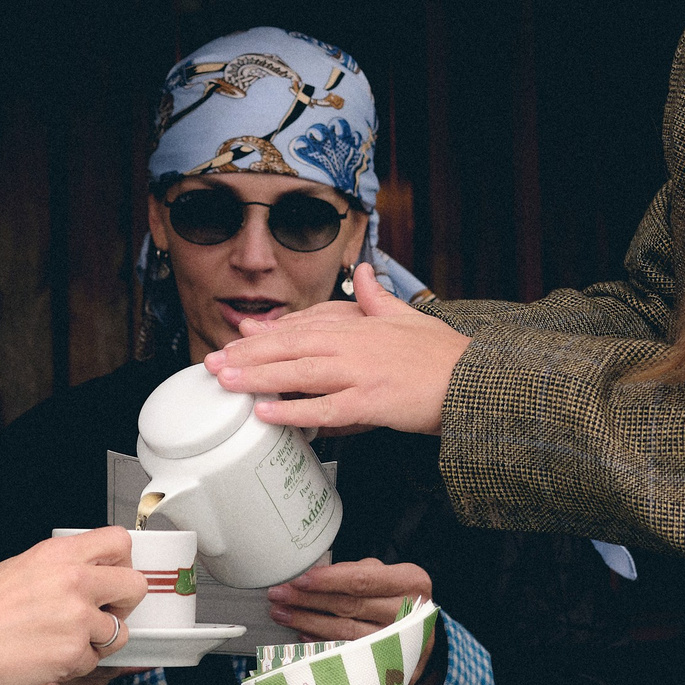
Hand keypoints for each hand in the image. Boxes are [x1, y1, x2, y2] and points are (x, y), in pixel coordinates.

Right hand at [0, 528, 144, 684]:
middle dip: (124, 603)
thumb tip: (91, 570)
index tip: (114, 575)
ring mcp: (78, 618)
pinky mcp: (74, 653)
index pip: (120, 541)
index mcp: (59, 553)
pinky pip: (95, 662)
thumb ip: (62, 566)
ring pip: (120, 631)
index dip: (123, 561)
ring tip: (64, 640)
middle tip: (104, 613)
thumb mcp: (22, 567)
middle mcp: (74, 580)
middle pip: (135, 585)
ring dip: (98, 641)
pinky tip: (49, 657)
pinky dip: (76, 665)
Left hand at [207, 262, 467, 433]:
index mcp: (357, 325)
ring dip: (258, 378)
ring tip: (226, 382)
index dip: (264, 336)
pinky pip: (324, 409)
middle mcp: (353, 345)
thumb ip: (377, 296)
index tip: (236, 341)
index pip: (300, 328)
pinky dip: (294, 411)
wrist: (472, 381)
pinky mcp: (370, 401)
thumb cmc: (441, 353)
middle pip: (290, 348)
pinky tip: (267, 413)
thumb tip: (364, 271)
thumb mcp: (407, 315)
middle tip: (213, 364)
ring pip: (298, 374)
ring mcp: (360, 373)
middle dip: (248, 356)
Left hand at [267, 558, 433, 639]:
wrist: (424, 634)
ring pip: (344, 631)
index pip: (361, 580)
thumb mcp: (386, 576)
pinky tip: (302, 635)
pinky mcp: (386, 663)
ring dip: (308, 622)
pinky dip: (321, 642)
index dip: (326, 580)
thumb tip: (311, 575)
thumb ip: (356, 572)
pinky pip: (346, 651)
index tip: (298, 579)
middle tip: (279, 596)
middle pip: (349, 606)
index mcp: (410, 581)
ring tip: (282, 614)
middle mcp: (408, 612)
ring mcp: (398, 642)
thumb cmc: (398, 598)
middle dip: (308, 600)